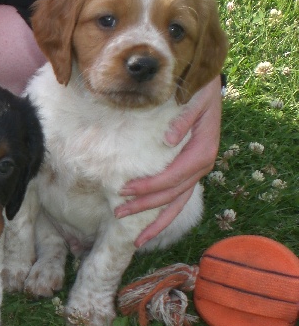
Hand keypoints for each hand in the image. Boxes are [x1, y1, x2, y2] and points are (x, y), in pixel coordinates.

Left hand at [115, 78, 221, 246]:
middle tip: (117, 214)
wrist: (208, 86)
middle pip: (173, 195)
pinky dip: (163, 213)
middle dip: (145, 208)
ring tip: (136, 238)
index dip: (149, 186)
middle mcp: (201, 165)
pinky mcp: (189, 169)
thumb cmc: (198, 90)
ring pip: (177, 203)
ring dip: (156, 221)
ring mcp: (196, 170)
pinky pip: (177, 197)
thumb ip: (184, 118)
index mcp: (202, 150)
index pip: (173, 176)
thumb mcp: (195, 98)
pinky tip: (148, 226)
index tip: (123, 190)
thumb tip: (168, 140)